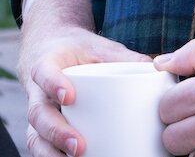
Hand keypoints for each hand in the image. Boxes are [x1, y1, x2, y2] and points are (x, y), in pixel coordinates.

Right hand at [19, 23, 147, 156]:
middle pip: (38, 114)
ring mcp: (40, 114)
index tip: (69, 96)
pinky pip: (41, 149)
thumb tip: (159, 70)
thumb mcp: (101, 47)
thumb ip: (125, 58)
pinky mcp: (44, 132)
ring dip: (52, 153)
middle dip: (56, 132)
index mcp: (49, 64)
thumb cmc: (82, 51)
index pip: (43, 72)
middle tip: (79, 146)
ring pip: (35, 137)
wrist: (56, 50)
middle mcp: (39, 92)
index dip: (53, 84)